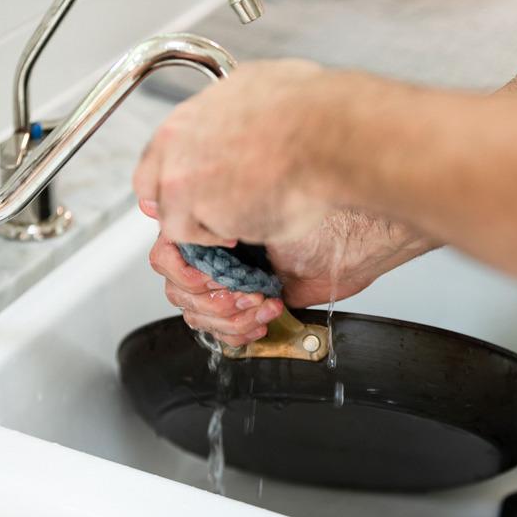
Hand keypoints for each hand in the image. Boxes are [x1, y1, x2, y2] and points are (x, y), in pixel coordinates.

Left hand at [133, 59, 336, 245]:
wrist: (326, 137)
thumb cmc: (307, 109)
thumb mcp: (255, 86)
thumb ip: (230, 112)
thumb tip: (236, 112)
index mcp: (185, 117)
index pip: (157, 158)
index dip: (173, 178)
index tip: (186, 189)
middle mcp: (175, 151)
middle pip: (157, 194)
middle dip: (181, 208)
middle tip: (208, 216)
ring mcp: (185, 187)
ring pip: (181, 222)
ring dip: (210, 226)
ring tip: (252, 214)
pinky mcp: (202, 219)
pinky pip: (209, 240)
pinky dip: (231, 239)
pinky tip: (261, 221)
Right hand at [144, 203, 438, 345]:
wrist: (354, 223)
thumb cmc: (304, 190)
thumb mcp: (228, 188)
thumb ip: (184, 206)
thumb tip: (162, 230)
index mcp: (204, 204)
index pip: (164, 246)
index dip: (179, 264)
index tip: (204, 267)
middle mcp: (218, 236)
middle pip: (176, 283)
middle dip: (204, 293)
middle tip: (233, 285)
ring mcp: (238, 268)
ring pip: (197, 309)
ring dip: (224, 312)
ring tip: (255, 298)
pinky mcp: (258, 295)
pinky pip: (225, 328)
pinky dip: (238, 328)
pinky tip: (263, 310)